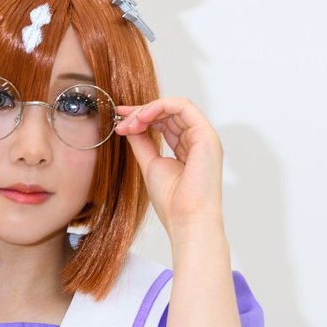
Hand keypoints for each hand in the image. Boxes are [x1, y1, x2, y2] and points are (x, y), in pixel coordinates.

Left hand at [114, 97, 223, 236]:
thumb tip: (130, 126)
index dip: (142, 117)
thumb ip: (142, 143)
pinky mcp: (206, 135)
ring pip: (175, 107)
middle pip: (169, 112)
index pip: (165, 122)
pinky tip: (142, 118)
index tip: (120, 120)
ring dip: (148, 110)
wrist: (186, 220)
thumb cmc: (172, 202)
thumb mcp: (150, 165)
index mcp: (188, 148)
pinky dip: (160, 107)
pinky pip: (183, 107)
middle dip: (141, 113)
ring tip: (129, 123)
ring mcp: (204, 137)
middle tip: (121, 122)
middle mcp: (198, 140)